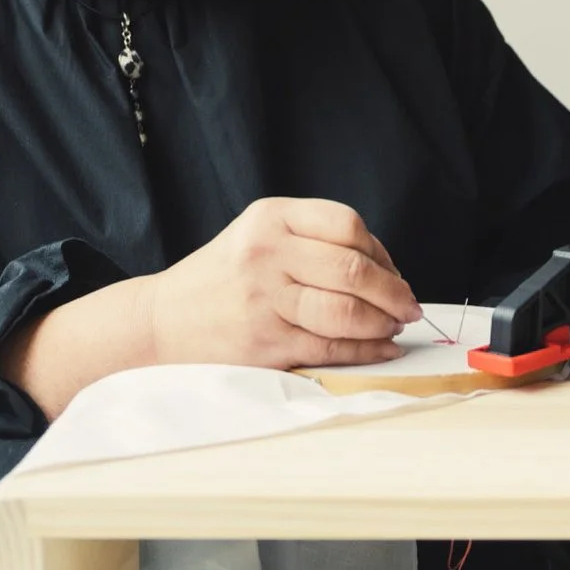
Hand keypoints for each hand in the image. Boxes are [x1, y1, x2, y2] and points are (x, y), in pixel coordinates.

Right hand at [138, 197, 421, 369]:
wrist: (161, 321)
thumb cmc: (221, 279)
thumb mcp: (258, 236)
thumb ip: (312, 241)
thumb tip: (383, 268)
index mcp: (270, 218)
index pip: (346, 224)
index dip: (380, 252)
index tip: (392, 271)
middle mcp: (267, 253)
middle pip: (353, 269)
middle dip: (393, 292)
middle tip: (408, 305)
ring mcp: (265, 298)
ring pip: (348, 311)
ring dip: (383, 323)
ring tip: (393, 326)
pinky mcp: (265, 341)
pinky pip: (331, 346)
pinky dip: (366, 351)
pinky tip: (380, 349)